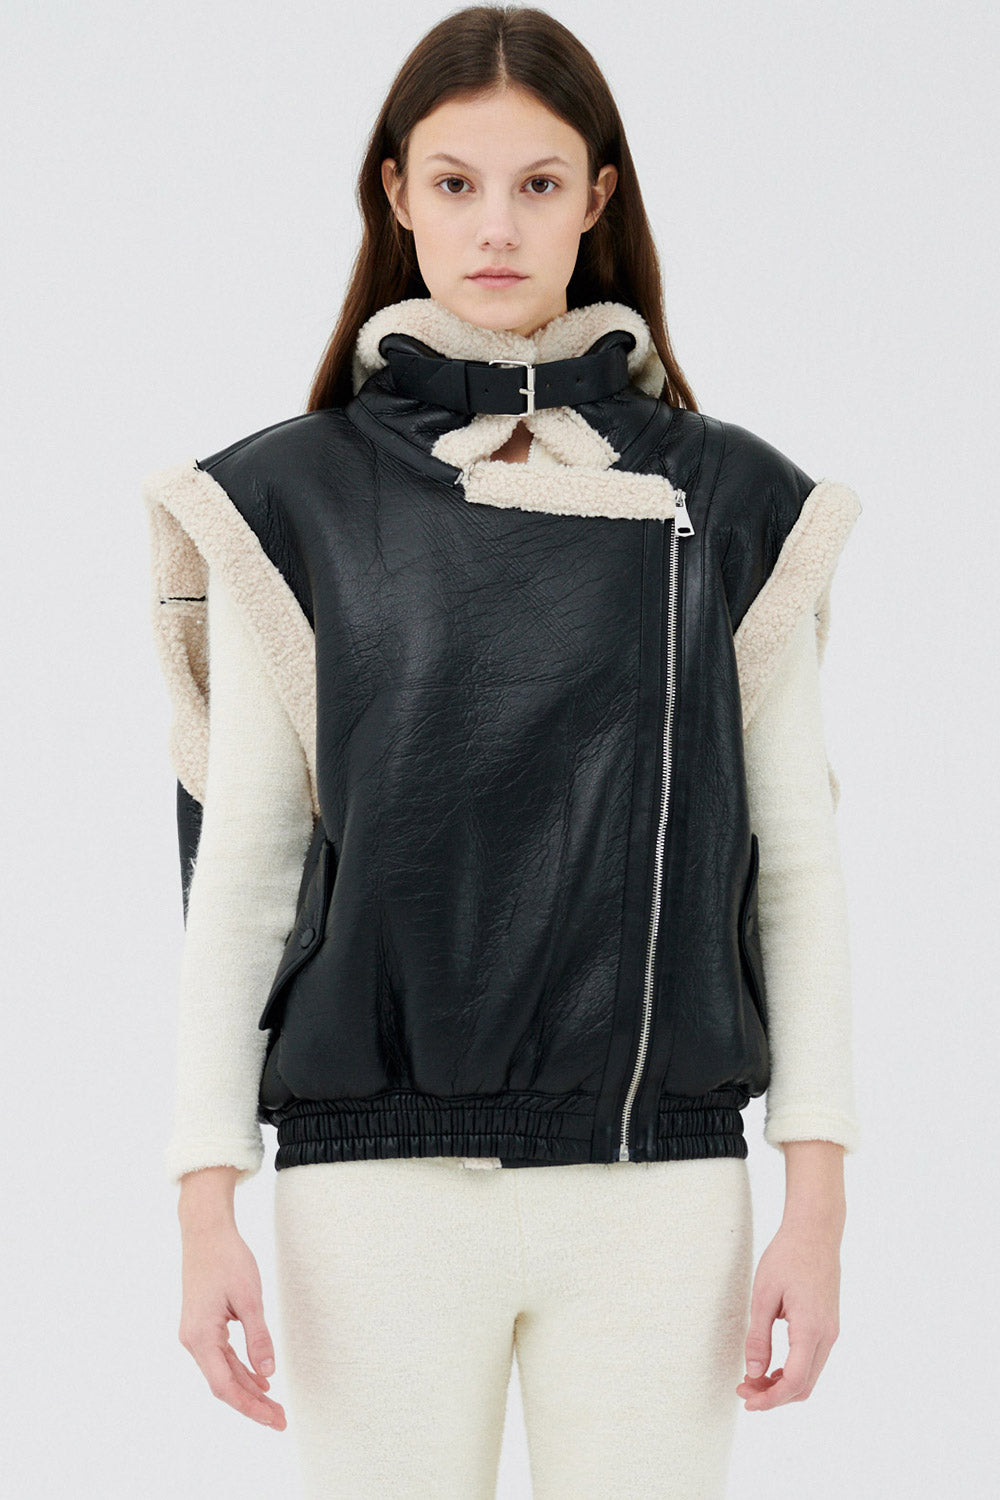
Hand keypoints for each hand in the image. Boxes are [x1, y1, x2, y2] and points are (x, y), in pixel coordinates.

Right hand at [178, 1217, 286, 1429]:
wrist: (205, 1232)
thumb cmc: (227, 1258)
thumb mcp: (249, 1297)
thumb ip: (258, 1337)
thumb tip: (268, 1374)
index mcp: (200, 1337)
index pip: (225, 1386)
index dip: (250, 1407)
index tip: (274, 1419)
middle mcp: (193, 1341)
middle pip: (223, 1384)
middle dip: (252, 1404)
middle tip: (280, 1419)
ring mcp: (195, 1334)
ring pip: (222, 1372)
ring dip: (248, 1389)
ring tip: (274, 1405)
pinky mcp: (201, 1326)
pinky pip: (221, 1357)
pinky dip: (240, 1370)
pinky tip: (260, 1380)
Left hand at [736, 1215, 841, 1410]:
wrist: (815, 1232)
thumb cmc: (786, 1256)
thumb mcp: (763, 1295)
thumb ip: (759, 1337)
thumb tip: (754, 1373)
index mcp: (810, 1328)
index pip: (794, 1381)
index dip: (770, 1398)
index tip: (746, 1400)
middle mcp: (827, 1335)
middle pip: (803, 1386)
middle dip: (774, 1396)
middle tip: (743, 1389)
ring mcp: (831, 1331)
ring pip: (810, 1376)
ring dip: (783, 1385)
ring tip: (753, 1378)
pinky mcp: (828, 1326)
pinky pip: (813, 1361)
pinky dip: (793, 1371)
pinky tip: (771, 1365)